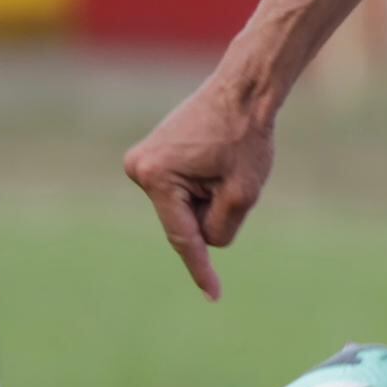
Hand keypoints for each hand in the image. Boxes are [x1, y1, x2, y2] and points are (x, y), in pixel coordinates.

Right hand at [123, 69, 280, 297]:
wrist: (243, 90)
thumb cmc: (246, 136)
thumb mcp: (243, 193)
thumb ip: (221, 229)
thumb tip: (202, 241)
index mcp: (157, 177)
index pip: (184, 238)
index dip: (201, 270)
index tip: (214, 296)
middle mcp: (140, 169)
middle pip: (185, 223)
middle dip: (212, 212)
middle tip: (231, 174)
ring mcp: (143, 163)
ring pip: (185, 210)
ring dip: (209, 198)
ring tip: (223, 162)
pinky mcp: (152, 159)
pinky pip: (183, 194)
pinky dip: (203, 188)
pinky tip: (215, 159)